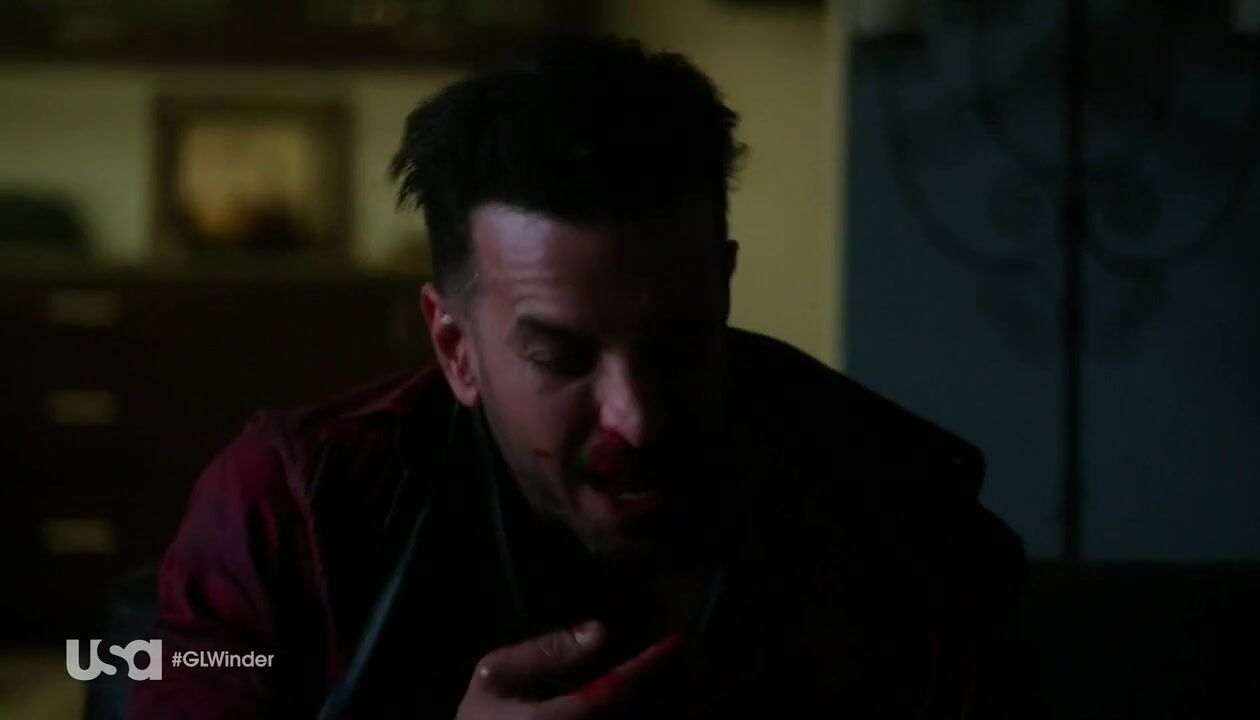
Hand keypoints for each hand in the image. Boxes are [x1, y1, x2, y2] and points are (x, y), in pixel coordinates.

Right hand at [455, 621, 678, 719]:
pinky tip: (659, 701)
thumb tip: (598, 631)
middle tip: (692, 660)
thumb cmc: (480, 719)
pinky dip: (652, 712)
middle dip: (670, 688)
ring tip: (685, 679)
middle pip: (640, 713)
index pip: (615, 689)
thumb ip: (543, 652)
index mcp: (557, 719)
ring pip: (642, 719)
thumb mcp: (493, 676)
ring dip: (666, 704)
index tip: (675, 642)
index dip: (649, 665)